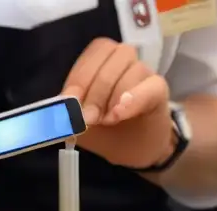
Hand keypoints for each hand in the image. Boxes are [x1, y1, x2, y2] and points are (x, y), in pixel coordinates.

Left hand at [62, 39, 174, 169]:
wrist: (137, 151)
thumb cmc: (109, 132)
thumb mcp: (82, 126)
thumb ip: (69, 115)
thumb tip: (56, 110)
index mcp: (104, 62)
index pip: (94, 53)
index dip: (81, 75)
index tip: (71, 101)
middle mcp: (125, 61)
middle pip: (112, 57)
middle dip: (95, 90)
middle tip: (89, 118)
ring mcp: (145, 73)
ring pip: (131, 70)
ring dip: (113, 97)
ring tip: (107, 121)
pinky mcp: (159, 90)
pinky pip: (150, 86)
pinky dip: (134, 98)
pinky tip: (119, 114)